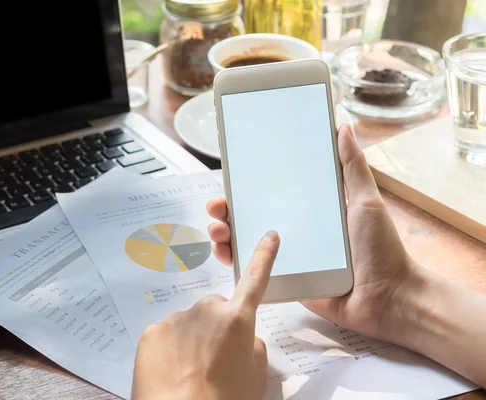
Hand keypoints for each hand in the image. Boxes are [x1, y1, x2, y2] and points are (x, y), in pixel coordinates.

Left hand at [131, 231, 280, 399]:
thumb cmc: (226, 399)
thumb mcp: (255, 375)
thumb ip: (252, 345)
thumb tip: (241, 337)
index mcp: (237, 319)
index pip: (255, 280)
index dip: (264, 256)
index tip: (269, 235)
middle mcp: (206, 310)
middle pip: (216, 310)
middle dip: (218, 327)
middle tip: (216, 360)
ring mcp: (176, 318)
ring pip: (190, 324)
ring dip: (193, 340)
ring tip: (193, 371)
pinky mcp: (152, 331)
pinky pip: (167, 335)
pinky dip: (171, 349)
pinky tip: (173, 371)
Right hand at [207, 124, 416, 341]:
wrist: (389, 300)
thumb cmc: (381, 249)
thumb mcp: (367, 201)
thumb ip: (353, 166)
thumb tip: (343, 125)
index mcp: (312, 211)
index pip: (273, 193)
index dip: (249, 185)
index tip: (231, 174)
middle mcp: (297, 232)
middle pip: (253, 216)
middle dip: (228, 209)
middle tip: (216, 205)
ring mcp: (289, 258)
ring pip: (248, 242)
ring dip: (226, 234)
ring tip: (216, 230)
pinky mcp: (287, 282)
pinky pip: (255, 271)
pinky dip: (235, 262)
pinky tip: (223, 254)